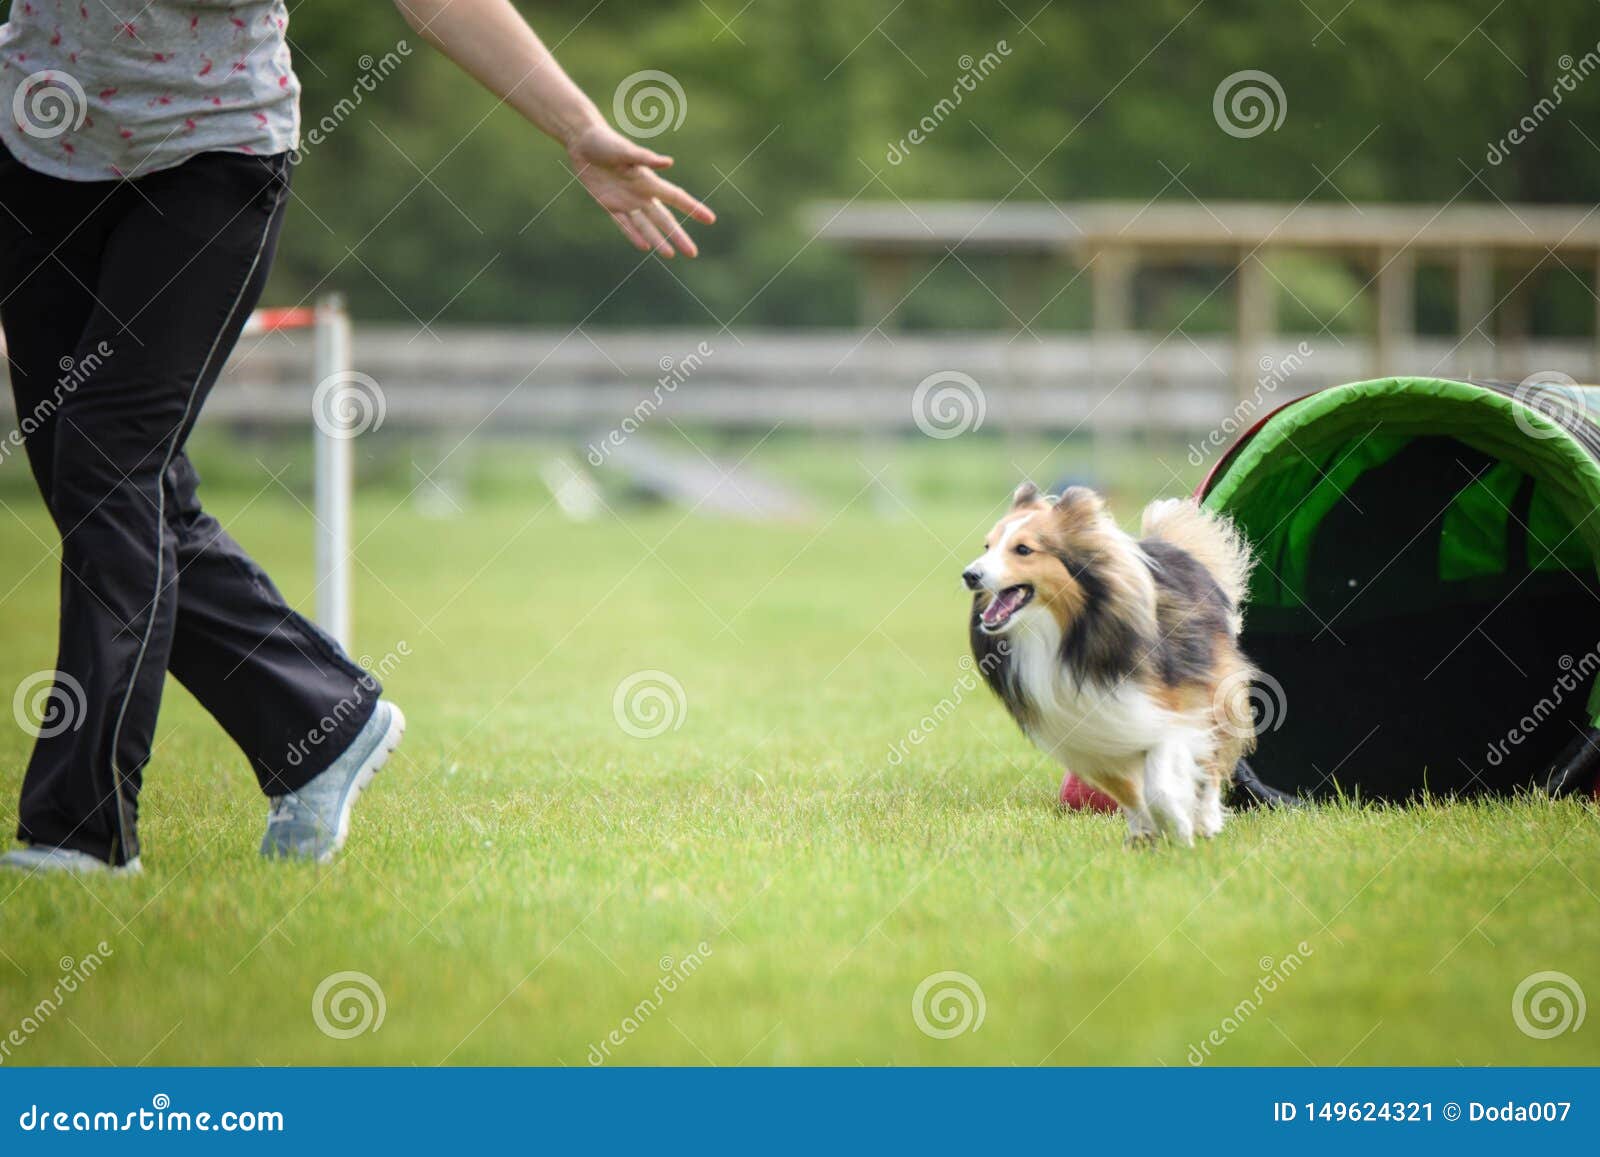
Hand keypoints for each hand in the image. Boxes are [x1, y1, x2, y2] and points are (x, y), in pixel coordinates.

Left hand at [565, 122, 715, 257]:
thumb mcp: (624, 150)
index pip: (676, 198)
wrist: (584, 142)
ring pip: (646, 226)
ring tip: (671, 255)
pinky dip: (633, 235)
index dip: (693, 209)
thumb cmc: (605, 142)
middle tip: (693, 253)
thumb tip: (668, 163)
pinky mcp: (609, 204)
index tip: (710, 220)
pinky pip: (624, 224)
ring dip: (658, 241)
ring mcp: (625, 200)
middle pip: (664, 219)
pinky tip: (644, 247)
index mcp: (648, 180)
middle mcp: (641, 193)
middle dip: (678, 236)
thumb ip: (645, 159)